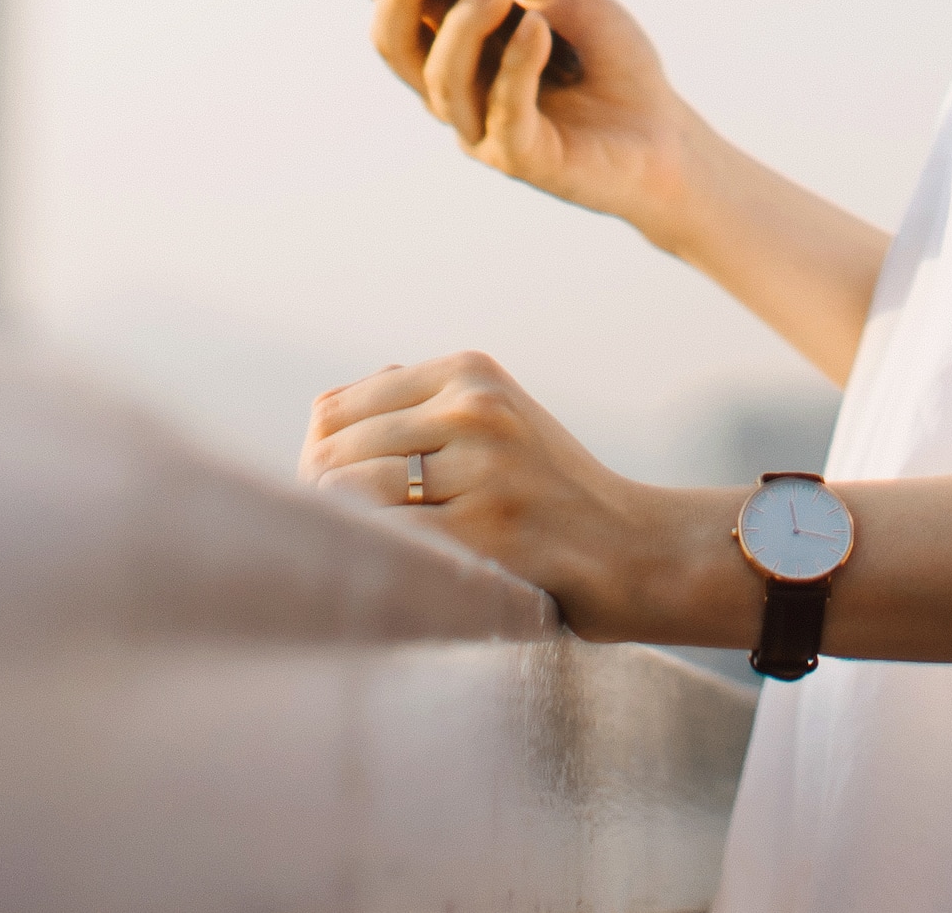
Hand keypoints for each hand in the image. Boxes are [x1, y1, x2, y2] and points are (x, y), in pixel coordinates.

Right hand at [275, 0, 693, 236]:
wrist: (664, 134)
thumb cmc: (606, 61)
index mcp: (449, 34)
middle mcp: (448, 82)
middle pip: (390, 38)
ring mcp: (476, 125)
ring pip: (439, 75)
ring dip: (467, 22)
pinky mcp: (519, 158)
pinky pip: (502, 109)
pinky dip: (519, 65)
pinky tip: (541, 30)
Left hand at [300, 350, 737, 646]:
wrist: (634, 547)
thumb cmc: (552, 493)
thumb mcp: (499, 421)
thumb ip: (421, 407)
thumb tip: (325, 416)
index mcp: (470, 373)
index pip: (338, 407)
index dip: (316, 457)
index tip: (324, 499)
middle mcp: (473, 407)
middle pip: (335, 450)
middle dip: (317, 498)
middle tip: (327, 541)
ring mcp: (480, 467)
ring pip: (351, 494)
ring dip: (338, 532)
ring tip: (349, 558)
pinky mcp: (484, 529)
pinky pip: (387, 541)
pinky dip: (372, 562)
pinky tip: (382, 579)